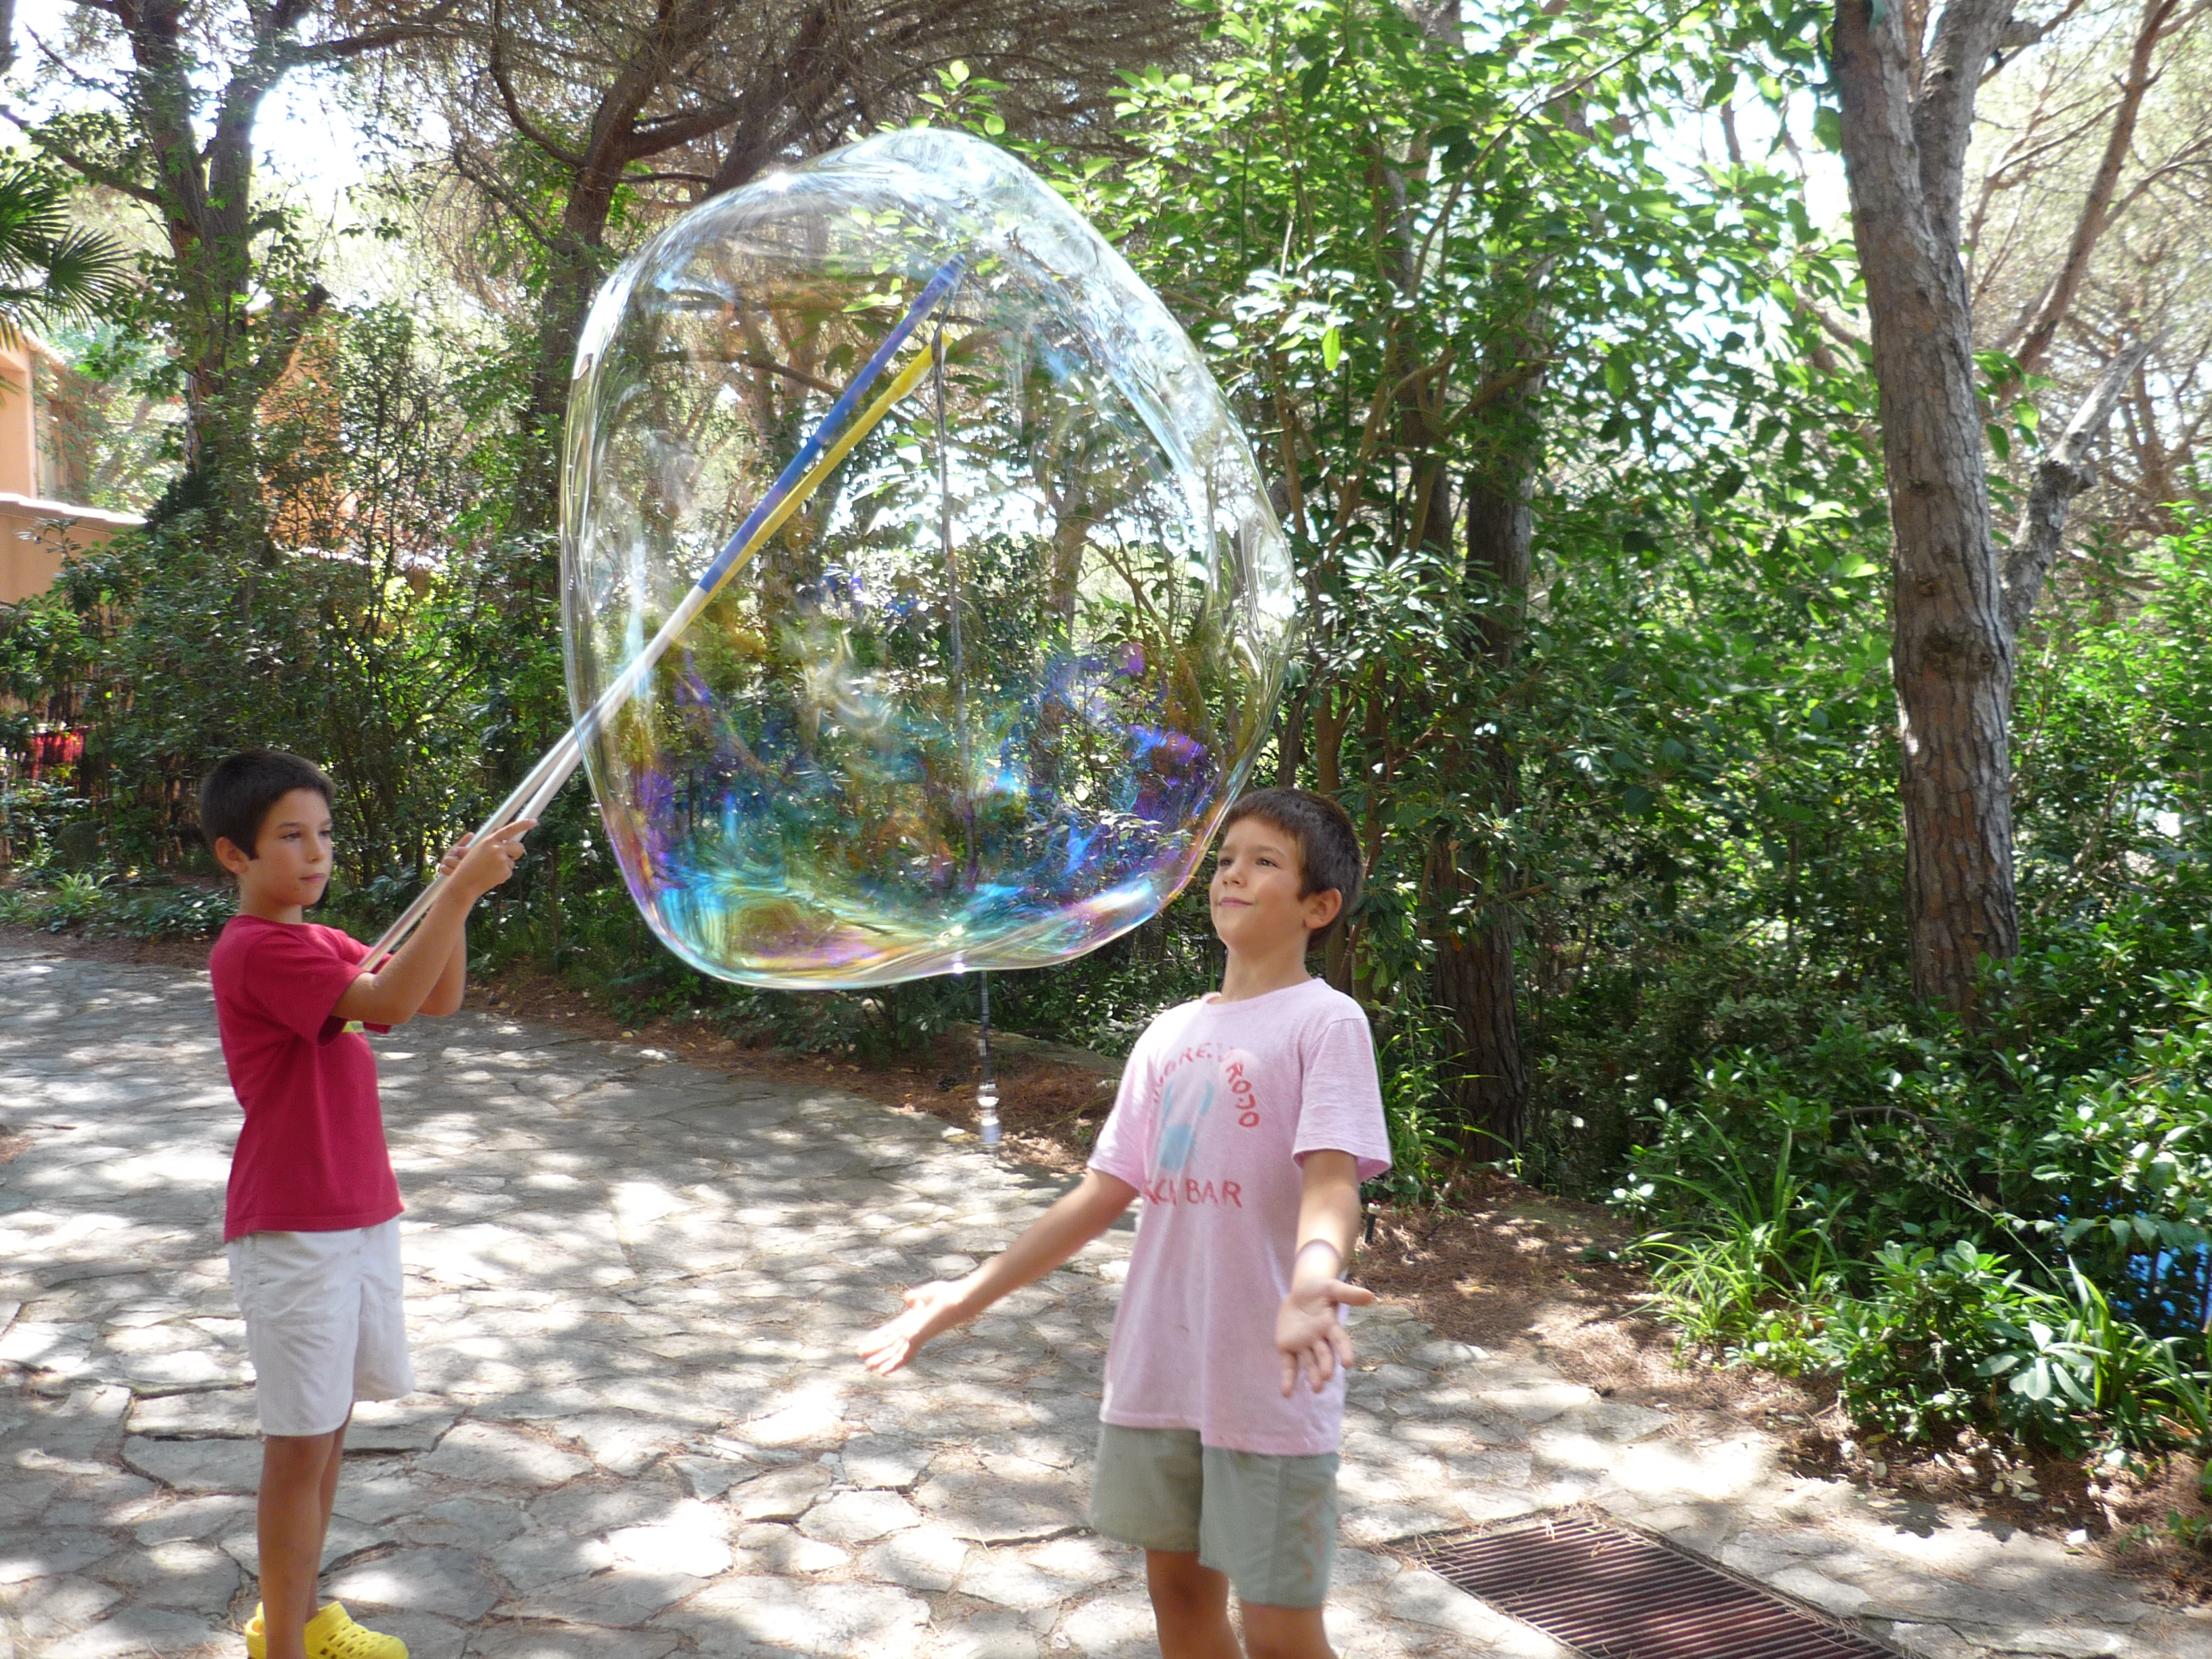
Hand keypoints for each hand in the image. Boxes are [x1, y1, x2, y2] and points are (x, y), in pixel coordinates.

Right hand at [443, 820, 534, 897]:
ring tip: (490, 870)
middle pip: (519, 847)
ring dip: (506, 865)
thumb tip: (499, 830)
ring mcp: (502, 860)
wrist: (464, 883)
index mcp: (489, 840)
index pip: (510, 829)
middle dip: (516, 852)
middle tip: (508, 857)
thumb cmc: (469, 866)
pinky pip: (509, 871)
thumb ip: (492, 841)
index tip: (534, 822)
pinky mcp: (505, 872)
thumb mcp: (479, 849)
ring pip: (513, 861)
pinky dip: (502, 875)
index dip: (523, 825)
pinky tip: (491, 876)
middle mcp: (497, 848)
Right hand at [856, 1280, 973, 1375]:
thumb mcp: (926, 1294)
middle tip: (861, 1357)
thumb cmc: (946, 1295)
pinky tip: (884, 1370)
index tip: (866, 1341)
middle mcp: (913, 1331)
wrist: (958, 1299)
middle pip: (891, 1344)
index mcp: (912, 1321)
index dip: (878, 1337)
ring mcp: (917, 1336)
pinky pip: (905, 1354)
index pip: (891, 1331)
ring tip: (869, 1368)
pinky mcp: (920, 1339)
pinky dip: (895, 1363)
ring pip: (896, 1353)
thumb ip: (915, 1297)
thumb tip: (907, 1299)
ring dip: (883, 1360)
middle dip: (877, 1351)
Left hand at [1276, 1275, 1375, 1396]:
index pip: (1339, 1341)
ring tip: (1317, 1389)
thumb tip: (1371, 1297)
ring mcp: (1303, 1346)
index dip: (1344, 1351)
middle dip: (1326, 1366)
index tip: (1349, 1363)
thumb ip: (1348, 1294)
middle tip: (1327, 1376)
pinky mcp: (1287, 1348)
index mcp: (1330, 1326)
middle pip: (1324, 1355)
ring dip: (1313, 1377)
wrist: (1299, 1293)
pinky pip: (1289, 1366)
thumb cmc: (1318, 1290)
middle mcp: (1319, 1340)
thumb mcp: (1331, 1288)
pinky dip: (1288, 1380)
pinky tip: (1287, 1394)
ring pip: (1309, 1364)